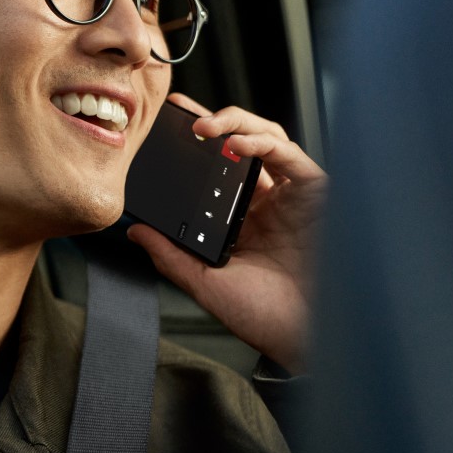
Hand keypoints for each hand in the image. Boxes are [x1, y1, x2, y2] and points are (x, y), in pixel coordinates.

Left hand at [126, 92, 326, 373]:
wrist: (303, 340)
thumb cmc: (265, 318)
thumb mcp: (204, 283)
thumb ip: (170, 256)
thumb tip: (136, 231)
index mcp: (242, 217)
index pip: (217, 167)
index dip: (195, 142)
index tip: (165, 125)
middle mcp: (268, 201)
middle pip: (242, 142)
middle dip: (214, 119)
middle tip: (182, 112)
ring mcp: (292, 196)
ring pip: (267, 138)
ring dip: (235, 123)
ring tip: (205, 127)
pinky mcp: (316, 194)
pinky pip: (290, 156)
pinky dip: (261, 143)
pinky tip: (236, 144)